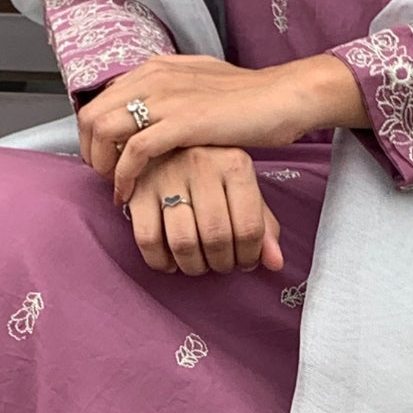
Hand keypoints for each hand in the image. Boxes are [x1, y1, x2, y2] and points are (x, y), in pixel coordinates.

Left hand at [76, 51, 367, 204]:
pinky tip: (130, 194)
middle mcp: (153, 78)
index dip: (95, 136)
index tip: (108, 161)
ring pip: (103, 129)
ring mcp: (166, 98)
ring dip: (102, 165)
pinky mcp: (182, 123)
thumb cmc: (248, 99)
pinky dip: (124, 176)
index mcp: (155, 69)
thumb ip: (170, 95)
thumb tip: (148, 112)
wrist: (283, 97)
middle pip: (91, 115)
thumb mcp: (199, 87)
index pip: (100, 100)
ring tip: (117, 187)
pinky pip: (134, 151)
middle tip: (107, 178)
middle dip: (90, 152)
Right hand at [126, 146, 283, 275]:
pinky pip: (148, 239)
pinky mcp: (137, 190)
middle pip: (216, 237)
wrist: (164, 145)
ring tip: (198, 264)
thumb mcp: (242, 191)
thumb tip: (274, 263)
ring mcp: (166, 175)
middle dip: (221, 263)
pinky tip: (170, 262)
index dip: (249, 256)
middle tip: (221, 265)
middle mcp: (201, 164)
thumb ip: (262, 227)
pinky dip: (160, 261)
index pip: (249, 228)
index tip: (245, 261)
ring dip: (193, 266)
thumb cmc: (212, 176)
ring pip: (183, 242)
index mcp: (235, 163)